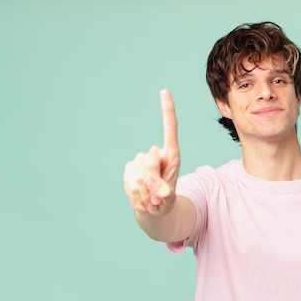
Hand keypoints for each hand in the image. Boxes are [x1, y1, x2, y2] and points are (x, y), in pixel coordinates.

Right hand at [124, 89, 179, 214]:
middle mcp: (155, 153)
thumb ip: (163, 191)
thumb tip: (152, 185)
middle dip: (153, 181)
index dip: (167, 110)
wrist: (153, 209)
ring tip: (152, 199)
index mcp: (171, 154)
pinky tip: (142, 198)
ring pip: (138, 173)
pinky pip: (130, 181)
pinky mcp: (129, 168)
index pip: (170, 129)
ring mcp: (139, 160)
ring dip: (146, 191)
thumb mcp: (168, 197)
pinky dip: (137, 194)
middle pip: (149, 160)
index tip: (165, 91)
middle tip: (158, 195)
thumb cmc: (165, 199)